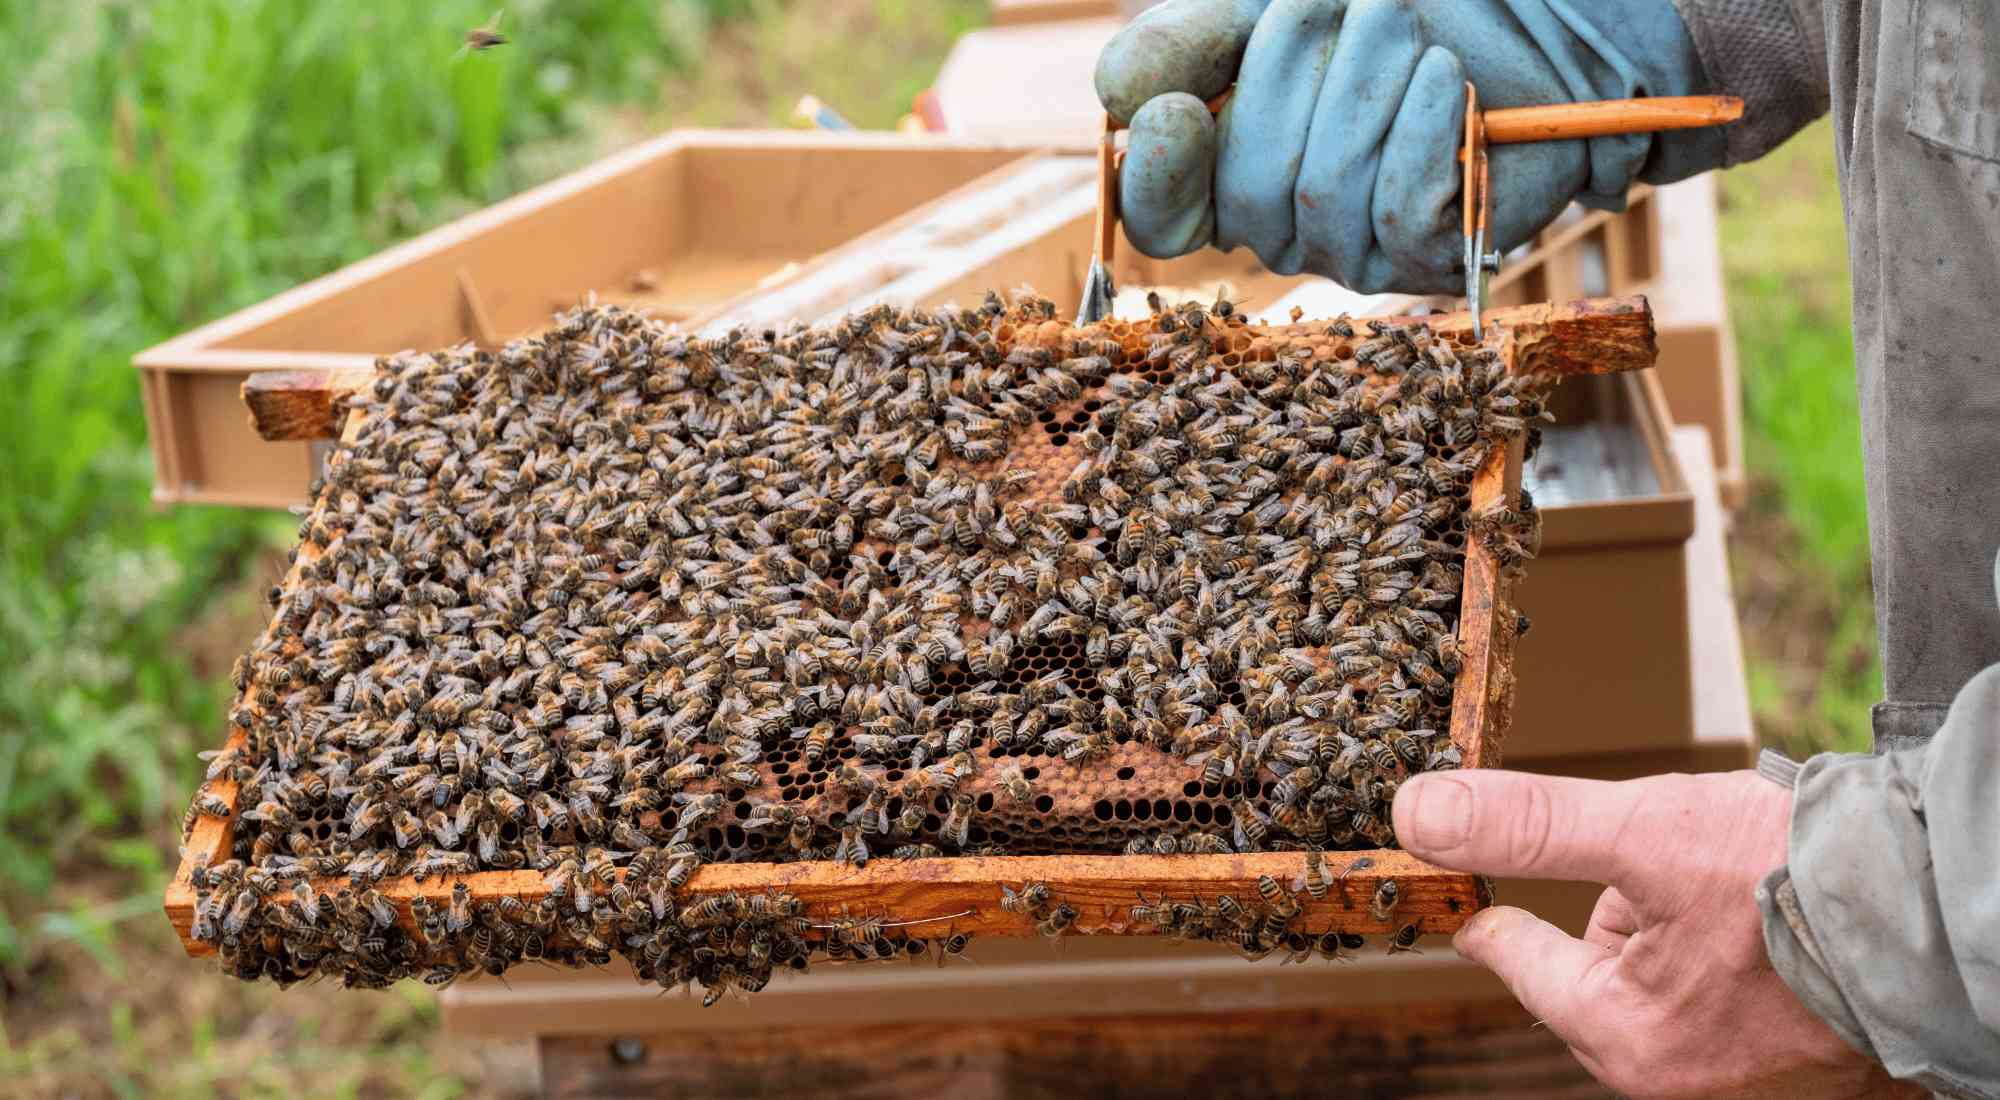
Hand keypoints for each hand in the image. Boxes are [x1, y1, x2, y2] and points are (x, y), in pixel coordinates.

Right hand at [1094, 0, 1721, 292]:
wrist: (1547, 16)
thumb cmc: (1407, 7)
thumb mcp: (1272, 3)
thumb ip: (1187, 41)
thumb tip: (1116, 98)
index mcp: (1232, 168)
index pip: (1161, 213)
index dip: (1155, 174)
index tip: (1176, 109)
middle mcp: (1288, 223)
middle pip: (1244, 186)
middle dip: (1291, 73)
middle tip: (1350, 0)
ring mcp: (1363, 248)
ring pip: (1321, 193)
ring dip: (1364, 83)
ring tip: (1405, 22)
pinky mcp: (1440, 253)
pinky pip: (1398, 211)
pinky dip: (1418, 131)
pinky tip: (1442, 80)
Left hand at [1392, 769, 1916, 1098]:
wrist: (1943, 897)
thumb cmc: (1797, 876)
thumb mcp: (1641, 832)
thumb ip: (1527, 827)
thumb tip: (1416, 818)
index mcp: (1622, 1040)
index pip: (1512, 955)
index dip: (1485, 891)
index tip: (1459, 859)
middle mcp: (1670, 1068)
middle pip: (1582, 959)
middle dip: (1605, 894)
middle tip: (1644, 847)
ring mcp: (1729, 1056)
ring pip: (1647, 956)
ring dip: (1663, 902)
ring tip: (1721, 863)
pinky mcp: (1779, 1030)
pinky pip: (1707, 967)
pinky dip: (1712, 920)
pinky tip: (1751, 888)